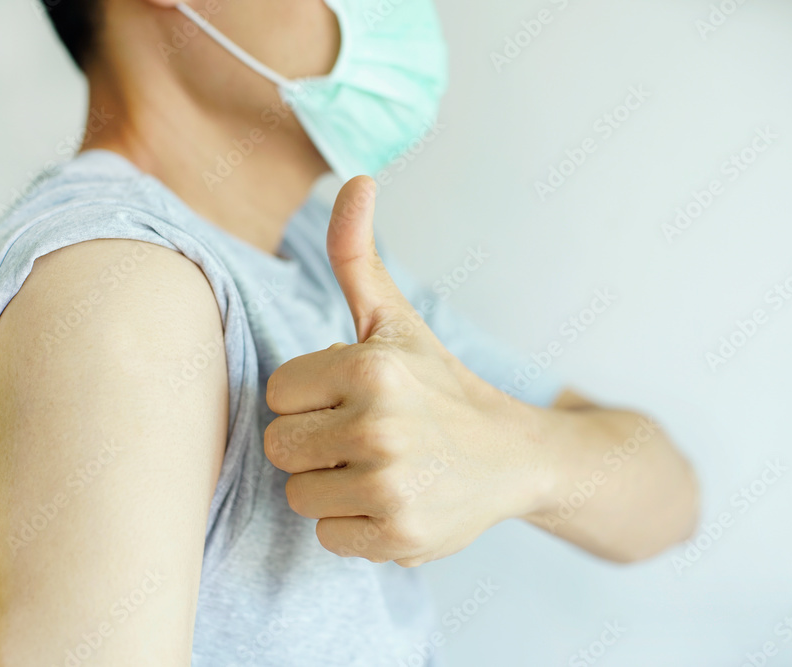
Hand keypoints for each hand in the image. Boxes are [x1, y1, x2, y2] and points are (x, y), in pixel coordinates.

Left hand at [264, 176, 551, 566]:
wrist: (515, 456)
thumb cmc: (439, 383)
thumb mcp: (395, 319)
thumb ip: (355, 255)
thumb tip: (355, 177)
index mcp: (370, 366)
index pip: (276, 394)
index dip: (309, 397)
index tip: (351, 397)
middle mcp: (379, 425)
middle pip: (279, 447)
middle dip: (314, 442)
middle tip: (364, 436)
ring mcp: (391, 485)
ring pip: (298, 494)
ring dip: (331, 486)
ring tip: (378, 468)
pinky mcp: (399, 537)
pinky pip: (326, 535)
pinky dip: (353, 525)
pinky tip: (392, 502)